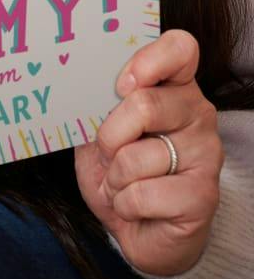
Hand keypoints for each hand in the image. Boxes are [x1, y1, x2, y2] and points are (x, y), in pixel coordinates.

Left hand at [75, 29, 222, 276]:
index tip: (122, 83)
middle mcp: (197, 114)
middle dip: (108, 136)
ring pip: (137, 155)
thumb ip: (98, 102)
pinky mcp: (203, 195)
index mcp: (173, 86)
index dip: (149, 59)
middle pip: (144, 103)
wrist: (139, 230)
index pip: (179, 48)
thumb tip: (73, 80)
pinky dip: (124, 202)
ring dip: (114, 176)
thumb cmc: (119, 170)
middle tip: (108, 153)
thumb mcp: (99, 128)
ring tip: (122, 182)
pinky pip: (143, 193)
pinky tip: (135, 205)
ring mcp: (205, 154)